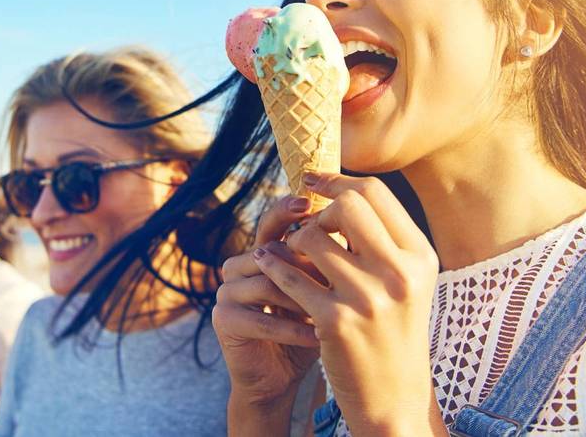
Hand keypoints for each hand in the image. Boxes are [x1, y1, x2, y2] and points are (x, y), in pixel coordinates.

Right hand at [212, 196, 322, 409]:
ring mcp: (227, 291)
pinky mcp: (222, 320)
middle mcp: (240, 266)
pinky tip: (318, 338)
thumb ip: (333, 263)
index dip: (289, 212)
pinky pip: (260, 319)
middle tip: (339, 279)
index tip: (312, 207)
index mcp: (263, 253)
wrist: (280, 378)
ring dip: (303, 300)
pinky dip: (292, 330)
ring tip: (333, 312)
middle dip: (307, 266)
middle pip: (272, 252)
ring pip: (267, 283)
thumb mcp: (324, 293)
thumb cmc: (310, 330)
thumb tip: (362, 230)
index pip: (274, 221)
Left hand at [256, 172, 442, 434]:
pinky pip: (290, 274)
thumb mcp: (406, 282)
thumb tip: (340, 191)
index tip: (312, 181)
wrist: (393, 398)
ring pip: (312, 236)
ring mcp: (368, 298)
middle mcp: (399, 274)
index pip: (375, 192)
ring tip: (289, 251)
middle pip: (348, 204)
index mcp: (420, 257)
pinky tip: (268, 264)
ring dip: (293, 240)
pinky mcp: (335, 321)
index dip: (337, 180)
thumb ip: (382, 240)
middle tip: (309, 226)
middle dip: (320, 209)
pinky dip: (275, 265)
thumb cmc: (393, 332)